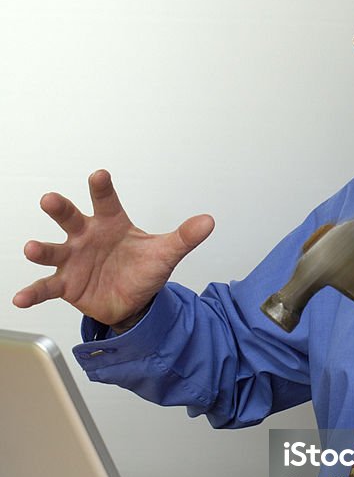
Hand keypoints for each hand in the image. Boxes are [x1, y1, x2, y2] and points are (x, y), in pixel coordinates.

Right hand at [13, 170, 214, 327]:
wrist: (133, 300)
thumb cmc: (143, 268)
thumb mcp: (165, 253)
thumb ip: (184, 237)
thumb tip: (209, 221)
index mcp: (111, 222)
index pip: (106, 200)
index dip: (102, 187)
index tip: (100, 176)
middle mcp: (86, 236)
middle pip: (70, 218)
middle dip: (60, 209)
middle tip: (50, 200)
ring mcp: (72, 259)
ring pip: (53, 250)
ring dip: (41, 249)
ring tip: (33, 248)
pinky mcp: (65, 284)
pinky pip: (46, 287)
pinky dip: (33, 292)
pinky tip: (20, 298)